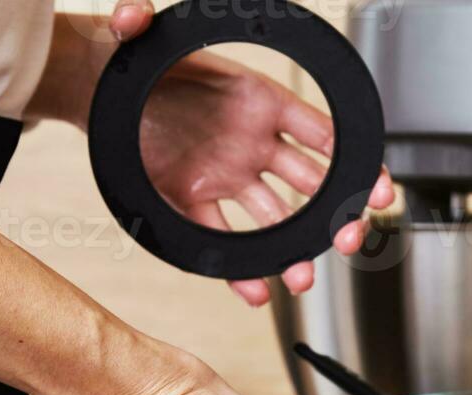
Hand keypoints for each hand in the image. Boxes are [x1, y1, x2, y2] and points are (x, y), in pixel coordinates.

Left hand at [109, 0, 394, 306]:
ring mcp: (227, 172)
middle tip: (349, 238)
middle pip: (311, 183)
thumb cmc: (131, 56)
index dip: (353, 158)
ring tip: (301, 278)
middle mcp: (250, 141)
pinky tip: (255, 290)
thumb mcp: (137, 33)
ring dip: (294, 250)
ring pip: (275, 218)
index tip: (376, 186)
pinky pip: (223, 235)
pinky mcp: (193, 197)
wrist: (94, 84)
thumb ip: (137, 20)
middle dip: (337, 214)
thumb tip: (130, 15)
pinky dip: (240, 267)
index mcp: (257, 100)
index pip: (320, 132)